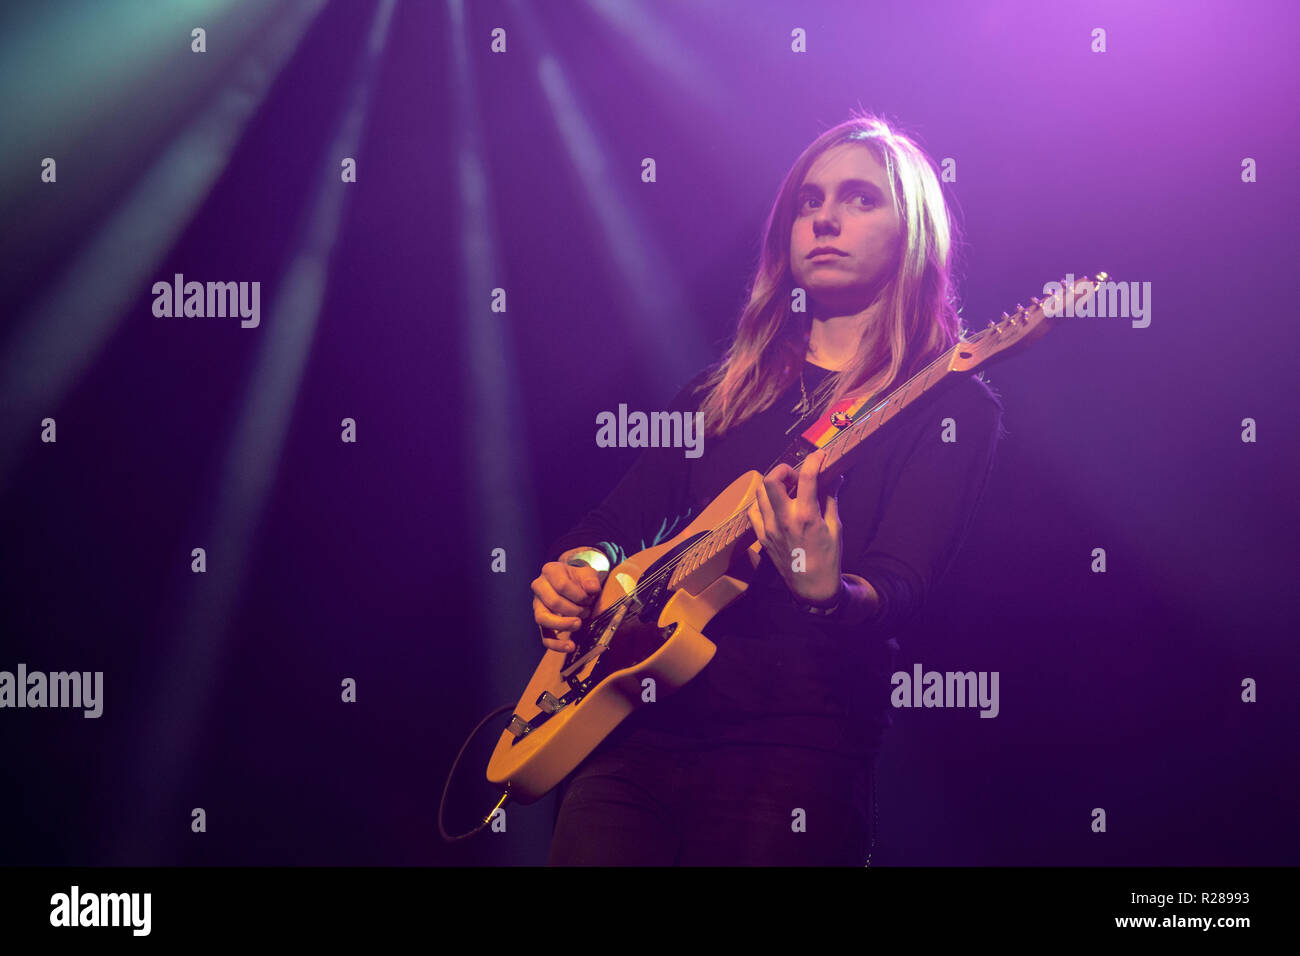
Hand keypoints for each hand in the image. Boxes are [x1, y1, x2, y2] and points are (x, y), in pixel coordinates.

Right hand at [531, 549, 606, 652]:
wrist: (574, 583)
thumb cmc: (579, 578)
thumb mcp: (587, 573)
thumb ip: (591, 579)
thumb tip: (592, 588)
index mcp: (550, 571)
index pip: (562, 585)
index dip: (578, 595)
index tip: (590, 598)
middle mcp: (539, 587)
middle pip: (553, 602)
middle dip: (574, 609)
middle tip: (587, 611)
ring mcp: (538, 605)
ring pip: (543, 619)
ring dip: (563, 624)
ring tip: (578, 625)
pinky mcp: (542, 621)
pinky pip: (545, 637)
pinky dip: (557, 644)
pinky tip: (570, 647)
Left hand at [747, 448, 844, 603]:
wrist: (812, 586)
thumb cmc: (828, 557)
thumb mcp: (835, 526)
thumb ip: (830, 499)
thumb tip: (833, 477)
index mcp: (806, 516)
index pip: (806, 478)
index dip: (813, 460)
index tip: (819, 455)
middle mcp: (784, 520)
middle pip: (771, 480)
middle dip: (783, 469)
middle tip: (795, 475)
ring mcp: (769, 528)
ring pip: (760, 493)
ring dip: (773, 485)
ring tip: (786, 489)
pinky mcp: (762, 537)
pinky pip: (754, 512)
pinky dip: (763, 503)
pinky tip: (774, 505)